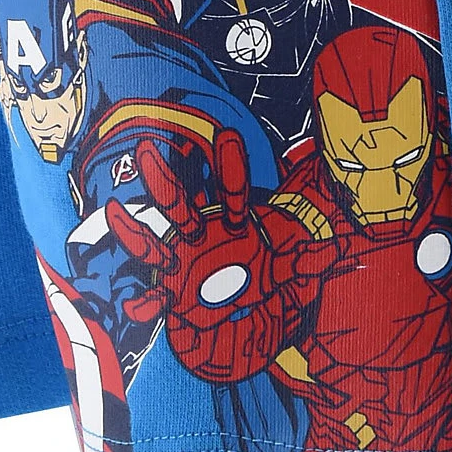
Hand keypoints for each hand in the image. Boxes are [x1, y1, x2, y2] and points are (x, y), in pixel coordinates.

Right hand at [106, 130, 334, 382]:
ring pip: (154, 243)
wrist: (235, 316)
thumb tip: (338, 249)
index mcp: (230, 227)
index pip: (231, 194)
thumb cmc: (255, 279)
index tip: (227, 136)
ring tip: (113, 211)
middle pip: (180, 205)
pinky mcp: (171, 295)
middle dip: (164, 179)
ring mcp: (181, 264)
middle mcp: (199, 238)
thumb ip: (305, 261)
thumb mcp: (283, 271)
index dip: (229, 167)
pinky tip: (133, 306)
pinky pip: (152, 299)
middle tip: (146, 149)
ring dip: (134, 230)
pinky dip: (142, 305)